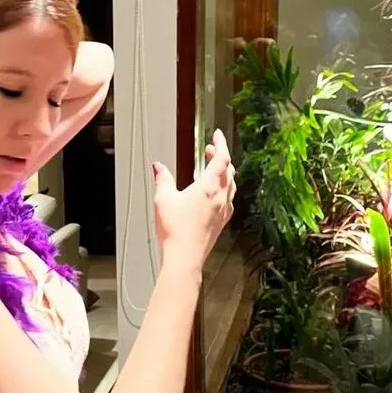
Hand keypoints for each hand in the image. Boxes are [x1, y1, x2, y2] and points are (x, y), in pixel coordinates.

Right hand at [152, 129, 235, 270]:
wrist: (185, 257)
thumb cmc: (176, 231)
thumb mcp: (163, 199)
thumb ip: (163, 180)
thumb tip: (159, 168)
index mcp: (210, 187)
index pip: (222, 157)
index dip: (221, 143)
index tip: (217, 135)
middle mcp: (221, 197)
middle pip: (229, 169)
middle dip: (221, 156)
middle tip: (211, 150)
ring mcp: (224, 211)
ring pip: (232, 185)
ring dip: (225, 173)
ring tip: (214, 170)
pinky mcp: (222, 223)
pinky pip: (229, 200)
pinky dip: (224, 190)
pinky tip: (215, 195)